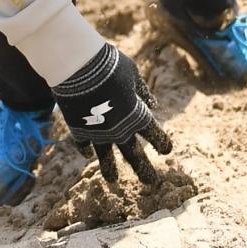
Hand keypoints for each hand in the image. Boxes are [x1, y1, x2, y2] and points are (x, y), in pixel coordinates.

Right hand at [51, 43, 172, 185]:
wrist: (79, 67)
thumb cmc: (110, 65)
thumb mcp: (132, 74)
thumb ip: (142, 91)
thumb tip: (153, 105)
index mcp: (136, 116)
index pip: (154, 134)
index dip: (161, 142)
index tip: (167, 151)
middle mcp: (119, 130)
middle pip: (134, 155)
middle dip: (144, 169)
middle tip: (152, 182)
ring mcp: (98, 133)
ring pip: (106, 158)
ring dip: (110, 170)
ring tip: (113, 182)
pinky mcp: (79, 130)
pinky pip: (83, 145)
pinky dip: (86, 150)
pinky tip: (88, 154)